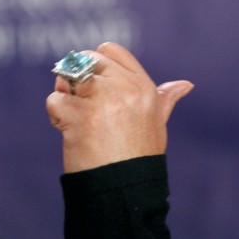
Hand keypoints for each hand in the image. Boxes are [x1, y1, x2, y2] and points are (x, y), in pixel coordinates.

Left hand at [46, 41, 193, 172]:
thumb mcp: (156, 123)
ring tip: (78, 119)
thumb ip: (163, 99)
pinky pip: (54, 101)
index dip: (95, 65)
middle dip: (76, 78)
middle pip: (85, 60)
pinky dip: (56, 116)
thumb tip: (184, 84)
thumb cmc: (138, 156)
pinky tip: (71, 133)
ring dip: (65, 96)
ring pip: (66, 77)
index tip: (95, 86)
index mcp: (143, 86)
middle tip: (82, 104)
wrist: (124, 188)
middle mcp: (124, 88)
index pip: (110, 50)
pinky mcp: (80, 115)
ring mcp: (102, 100)